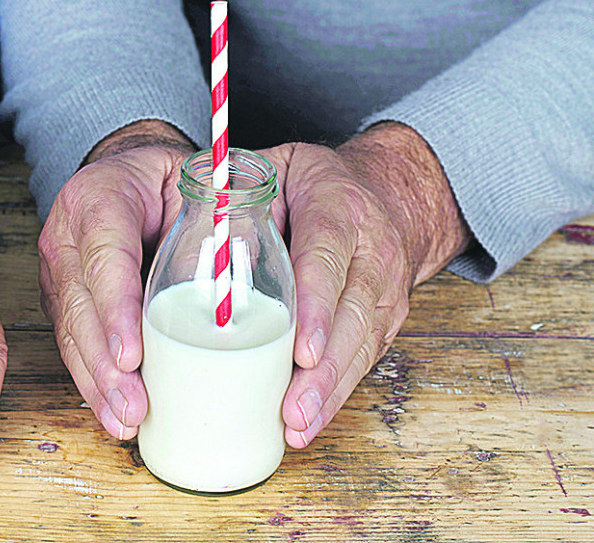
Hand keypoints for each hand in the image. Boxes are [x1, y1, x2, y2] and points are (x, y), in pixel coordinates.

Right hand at [38, 120, 195, 438]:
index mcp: (99, 198)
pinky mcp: (63, 300)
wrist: (127, 176)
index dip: (116, 311)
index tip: (134, 356)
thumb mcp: (193, 181)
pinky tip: (114, 411)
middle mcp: (67, 236)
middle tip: (134, 406)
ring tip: (125, 421)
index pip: (105, 257)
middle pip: (81, 306)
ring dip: (97, 383)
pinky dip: (94, 381)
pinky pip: (73, 343)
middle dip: (105, 365)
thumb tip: (244, 269)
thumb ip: (216, 217)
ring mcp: (58, 271)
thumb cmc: (166, 180)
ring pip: (71, 332)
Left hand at [263, 122, 471, 447]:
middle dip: (322, 370)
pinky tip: (310, 420)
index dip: (317, 308)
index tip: (300, 351)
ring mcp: (385, 288)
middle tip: (292, 410)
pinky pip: (365, 358)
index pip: (327, 259)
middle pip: (350, 316)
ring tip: (298, 426)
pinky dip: (338, 392)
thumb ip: (242, 197)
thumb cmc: (314, 184)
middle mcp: (371, 251)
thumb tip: (206, 240)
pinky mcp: (387, 317)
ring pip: (362, 345)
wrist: (389, 193)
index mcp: (339, 208)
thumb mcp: (279, 170)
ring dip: (330, 391)